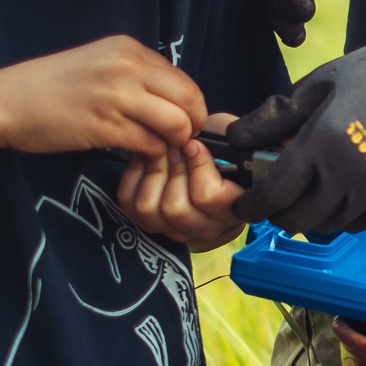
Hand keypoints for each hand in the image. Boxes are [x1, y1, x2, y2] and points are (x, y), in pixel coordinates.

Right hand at [0, 36, 207, 156]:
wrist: (6, 101)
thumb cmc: (51, 86)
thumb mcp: (99, 63)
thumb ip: (136, 74)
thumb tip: (173, 98)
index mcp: (129, 50)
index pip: (184, 79)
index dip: (191, 105)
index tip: (182, 120)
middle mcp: (128, 68)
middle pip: (189, 100)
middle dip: (192, 124)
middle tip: (179, 139)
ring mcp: (117, 97)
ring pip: (176, 124)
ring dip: (174, 142)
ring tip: (159, 147)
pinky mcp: (104, 127)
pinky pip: (150, 143)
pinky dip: (152, 153)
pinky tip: (139, 154)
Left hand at [118, 124, 246, 251]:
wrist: (211, 163)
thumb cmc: (226, 151)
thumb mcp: (234, 142)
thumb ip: (230, 141)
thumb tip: (207, 136)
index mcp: (235, 208)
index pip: (209, 197)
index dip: (198, 167)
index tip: (194, 144)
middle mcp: (206, 227)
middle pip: (176, 207)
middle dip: (172, 167)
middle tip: (175, 144)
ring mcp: (176, 229)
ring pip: (150, 208)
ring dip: (153, 172)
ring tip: (162, 150)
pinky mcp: (150, 223)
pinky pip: (131, 202)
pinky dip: (134, 176)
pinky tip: (146, 159)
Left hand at [230, 12, 365, 236]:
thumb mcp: (324, 82)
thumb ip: (277, 115)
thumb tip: (237, 138)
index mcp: (324, 146)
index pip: (273, 194)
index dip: (251, 203)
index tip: (244, 201)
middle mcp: (349, 179)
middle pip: (297, 220)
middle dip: (278, 213)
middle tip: (276, 197)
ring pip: (328, 225)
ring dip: (310, 214)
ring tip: (310, 190)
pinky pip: (360, 222)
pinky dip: (343, 214)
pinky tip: (344, 189)